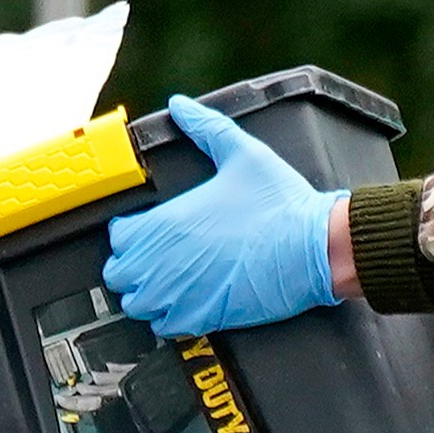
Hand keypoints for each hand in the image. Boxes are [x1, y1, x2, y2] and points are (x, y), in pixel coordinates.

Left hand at [101, 95, 346, 335]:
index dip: (130, 233)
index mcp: (167, 222)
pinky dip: (168, 318)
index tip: (149, 231)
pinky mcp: (203, 318)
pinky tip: (186, 302)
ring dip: (147, 293)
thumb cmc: (282, 204)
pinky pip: (163, 327)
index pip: (118, 237)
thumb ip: (206, 128)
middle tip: (157, 258)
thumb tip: (181, 105)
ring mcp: (181, 293)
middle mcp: (165, 262)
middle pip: (118, 274)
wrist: (316, 247)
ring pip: (136, 304)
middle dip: (132, 266)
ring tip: (169, 282)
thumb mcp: (242, 153)